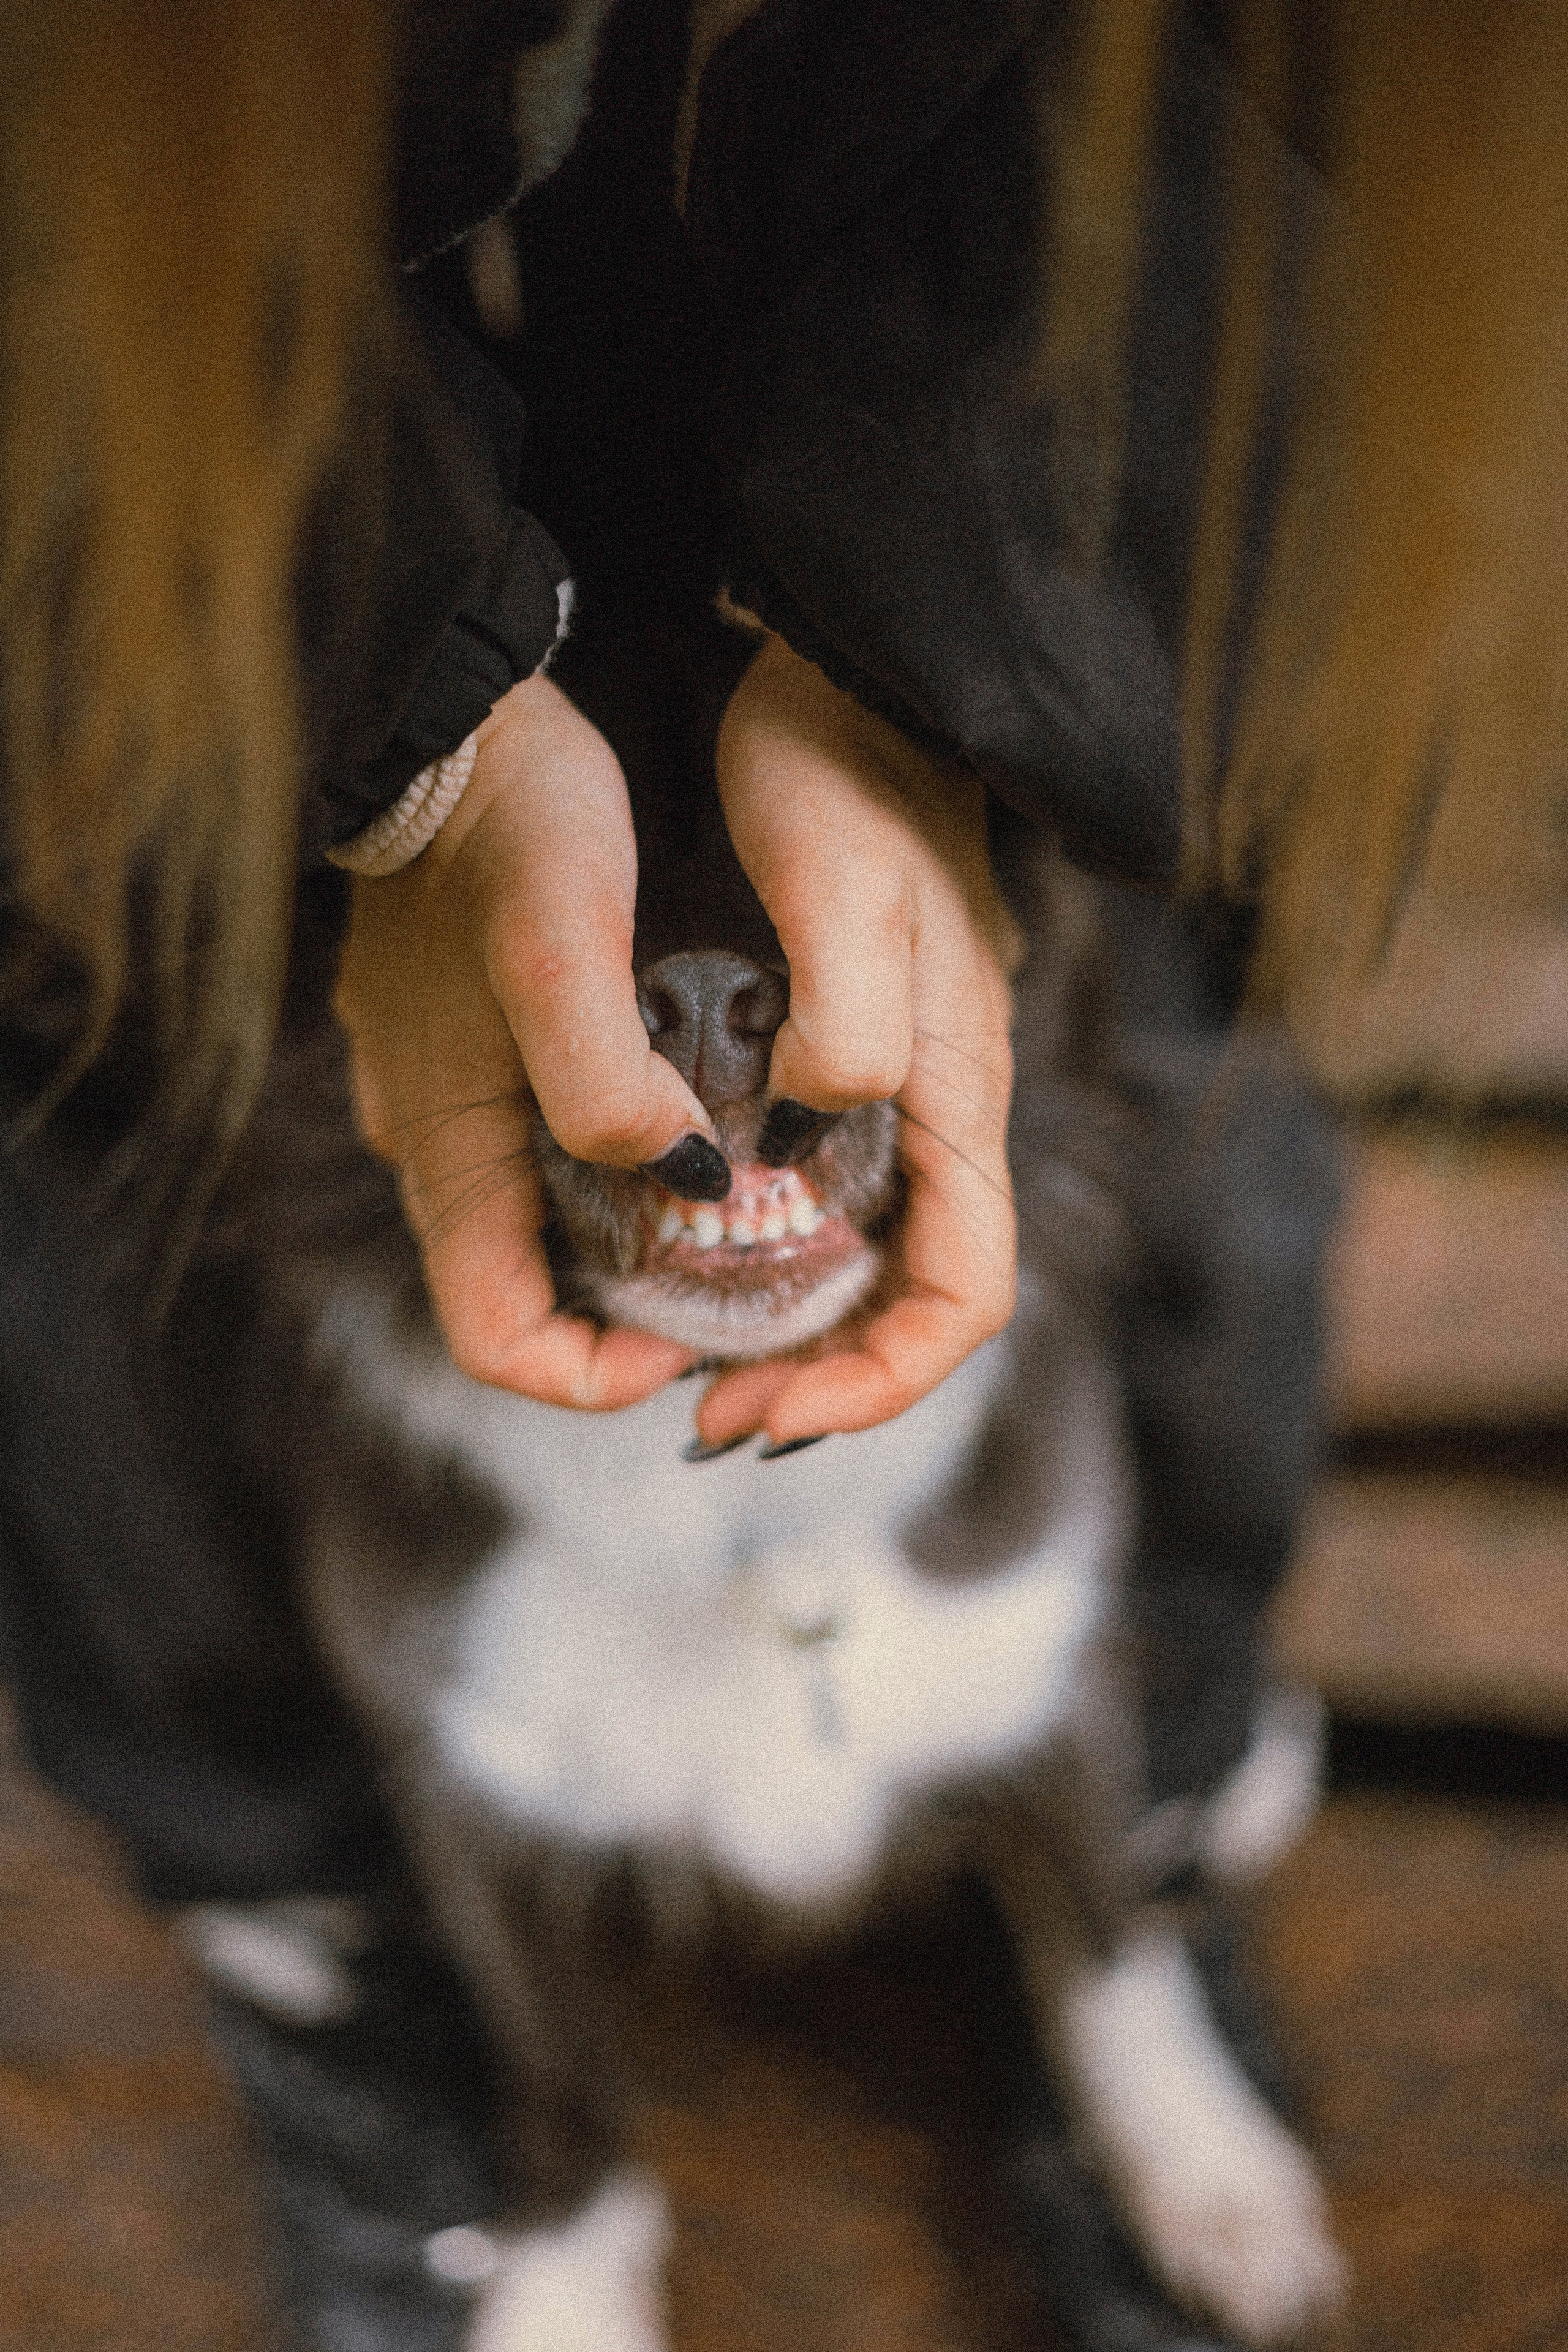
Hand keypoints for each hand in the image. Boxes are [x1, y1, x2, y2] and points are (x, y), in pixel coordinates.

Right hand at [334, 669, 706, 1407]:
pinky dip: (621, 1171)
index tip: (690, 1340)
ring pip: (543, 1225)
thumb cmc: (505, 824)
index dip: (593, 1373)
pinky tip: (695, 1123)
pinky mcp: (477, 1052)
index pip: (497, 1338)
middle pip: (530, 1293)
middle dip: (634, 1317)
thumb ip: (604, 1089)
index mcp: (449, 1149)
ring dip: (636, 1244)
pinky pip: (545, 1154)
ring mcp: (453, 1098)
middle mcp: (438, 1144)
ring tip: (742, 1205)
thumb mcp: (562, 950)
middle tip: (748, 1281)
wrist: (456, 718)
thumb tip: (680, 1179)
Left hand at [699, 634, 1019, 1445]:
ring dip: (791, 1331)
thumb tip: (796, 1155)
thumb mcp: (846, 895)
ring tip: (689, 1365)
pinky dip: (769, 1256)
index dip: (884, 1378)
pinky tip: (688, 1257)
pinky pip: (825, 1196)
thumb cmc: (845, 772)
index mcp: (955, 1093)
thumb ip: (843, 1037)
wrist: (841, 672)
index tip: (772, 1407)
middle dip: (822, 1377)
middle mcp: (935, 1106)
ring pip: (866, 1256)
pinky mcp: (842, 1051)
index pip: (964, 1293)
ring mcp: (895, 1083)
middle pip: (911, 1298)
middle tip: (706, 1413)